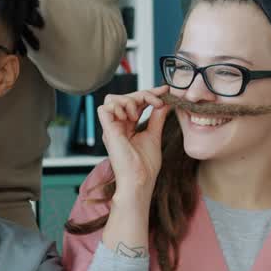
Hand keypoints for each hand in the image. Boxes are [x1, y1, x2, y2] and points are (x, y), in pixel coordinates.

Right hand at [97, 86, 168, 208]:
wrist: (140, 180)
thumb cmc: (145, 166)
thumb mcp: (154, 135)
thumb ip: (157, 118)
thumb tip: (165, 103)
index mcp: (127, 126)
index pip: (135, 102)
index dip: (148, 93)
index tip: (164, 90)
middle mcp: (117, 125)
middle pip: (124, 96)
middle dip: (143, 94)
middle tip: (158, 101)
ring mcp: (111, 128)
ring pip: (113, 99)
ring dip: (130, 100)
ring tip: (139, 115)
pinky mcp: (107, 131)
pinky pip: (104, 108)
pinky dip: (118, 107)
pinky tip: (129, 117)